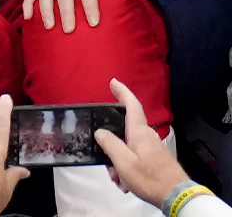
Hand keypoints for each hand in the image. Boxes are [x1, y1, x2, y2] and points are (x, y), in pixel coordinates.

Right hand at [96, 77, 186, 203]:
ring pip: (128, 147)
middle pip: (124, 131)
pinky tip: (127, 182)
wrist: (176, 195)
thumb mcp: (123, 161)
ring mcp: (153, 147)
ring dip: (119, 161)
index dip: (122, 92)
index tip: (113, 82)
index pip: (132, 105)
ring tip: (119, 179)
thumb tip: (101, 132)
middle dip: (111, 145)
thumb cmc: (149, 177)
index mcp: (139, 132)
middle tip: (107, 162)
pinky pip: (135, 157)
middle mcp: (147, 136)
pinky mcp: (156, 158)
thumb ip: (109, 144)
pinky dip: (127, 167)